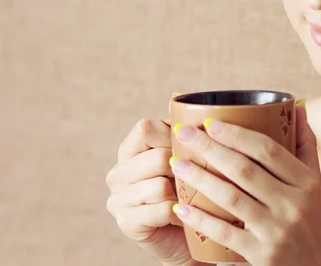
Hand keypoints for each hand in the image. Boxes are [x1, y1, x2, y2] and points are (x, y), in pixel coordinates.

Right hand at [105, 119, 199, 265]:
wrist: (194, 234)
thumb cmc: (194, 188)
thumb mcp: (188, 154)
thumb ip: (182, 129)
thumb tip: (181, 93)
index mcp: (130, 149)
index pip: (145, 128)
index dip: (174, 136)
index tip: (191, 148)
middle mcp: (118, 172)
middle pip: (156, 158)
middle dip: (184, 169)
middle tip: (196, 180)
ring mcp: (118, 199)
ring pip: (159, 185)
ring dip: (183, 193)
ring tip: (191, 198)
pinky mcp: (127, 223)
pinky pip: (160, 210)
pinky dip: (180, 213)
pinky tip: (184, 214)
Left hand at [169, 103, 320, 265]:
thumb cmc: (316, 223)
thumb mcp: (317, 185)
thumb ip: (306, 145)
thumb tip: (297, 106)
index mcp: (307, 183)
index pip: (269, 150)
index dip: (237, 134)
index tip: (210, 122)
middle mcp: (294, 204)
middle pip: (244, 170)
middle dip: (210, 148)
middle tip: (183, 132)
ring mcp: (277, 231)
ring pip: (230, 199)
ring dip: (199, 179)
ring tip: (176, 163)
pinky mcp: (262, 256)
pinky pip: (225, 234)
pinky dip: (201, 220)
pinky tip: (181, 207)